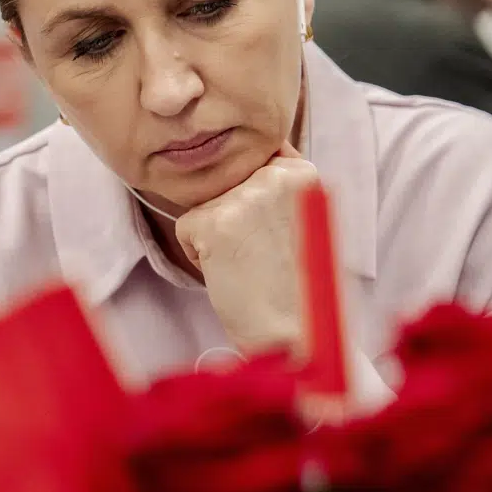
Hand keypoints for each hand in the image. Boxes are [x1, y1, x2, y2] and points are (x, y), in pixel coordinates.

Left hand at [175, 142, 319, 353]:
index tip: (272, 233)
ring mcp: (244, 197)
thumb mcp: (305, 219)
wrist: (293, 332)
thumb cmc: (296, 283)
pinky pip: (186, 228)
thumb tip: (241, 159)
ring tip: (247, 264)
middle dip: (232, 217)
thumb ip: (279, 186)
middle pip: (225, 182)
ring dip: (215, 236)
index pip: (255, 160)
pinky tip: (229, 273)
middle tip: (260, 254)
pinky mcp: (214, 222)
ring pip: (205, 205)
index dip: (253, 201)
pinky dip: (198, 256)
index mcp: (304, 173)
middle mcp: (275, 176)